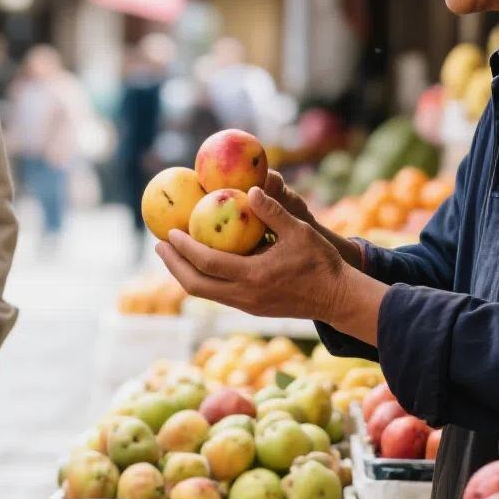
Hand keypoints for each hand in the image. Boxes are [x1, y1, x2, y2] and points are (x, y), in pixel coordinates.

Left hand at [155, 188, 384, 342]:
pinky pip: (218, 295)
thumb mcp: (301, 231)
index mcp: (254, 276)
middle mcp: (245, 295)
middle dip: (173, 265)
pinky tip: (200, 263)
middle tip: (160, 245)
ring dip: (185, 274)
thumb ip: (273, 211)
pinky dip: (203, 279)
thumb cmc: (322, 262)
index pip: (206, 262)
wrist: (338, 299)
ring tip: (172, 253)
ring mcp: (247, 305)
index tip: (168, 232)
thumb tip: (250, 189)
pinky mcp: (252, 309)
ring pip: (205, 293)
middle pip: (195, 285)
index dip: (183, 248)